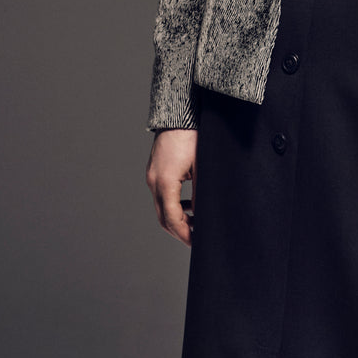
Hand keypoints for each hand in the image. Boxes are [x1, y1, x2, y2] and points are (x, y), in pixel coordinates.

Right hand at [146, 128, 196, 246]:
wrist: (179, 114)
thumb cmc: (192, 136)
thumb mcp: (202, 166)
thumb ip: (201, 193)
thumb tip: (204, 214)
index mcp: (165, 182)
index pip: (172, 218)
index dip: (184, 234)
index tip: (196, 243)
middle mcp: (154, 181)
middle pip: (163, 217)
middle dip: (179, 231)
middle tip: (197, 239)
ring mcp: (152, 176)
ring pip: (161, 207)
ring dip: (177, 218)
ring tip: (196, 223)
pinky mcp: (155, 170)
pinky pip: (162, 195)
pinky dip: (174, 205)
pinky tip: (189, 204)